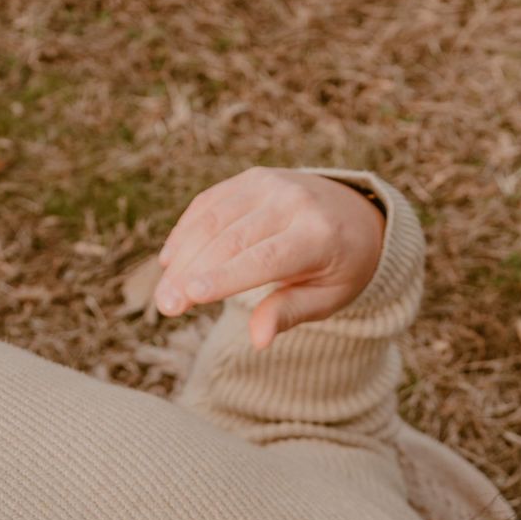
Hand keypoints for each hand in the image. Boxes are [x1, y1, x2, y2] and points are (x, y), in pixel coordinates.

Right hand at [153, 167, 385, 349]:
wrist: (356, 215)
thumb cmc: (340, 268)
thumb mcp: (327, 298)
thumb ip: (289, 313)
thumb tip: (258, 340)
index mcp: (319, 234)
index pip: (266, 257)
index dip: (226, 276)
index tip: (190, 295)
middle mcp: (293, 201)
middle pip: (232, 239)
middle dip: (193, 273)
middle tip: (165, 307)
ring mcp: (270, 183)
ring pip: (213, 219)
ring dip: (182, 256)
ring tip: (164, 294)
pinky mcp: (251, 178)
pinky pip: (209, 204)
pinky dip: (186, 232)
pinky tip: (170, 262)